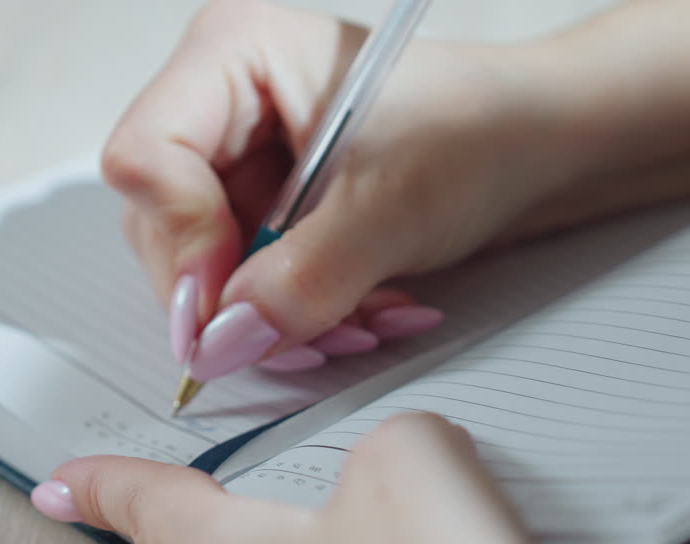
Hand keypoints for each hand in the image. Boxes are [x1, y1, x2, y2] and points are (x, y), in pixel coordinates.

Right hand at [102, 1, 564, 377]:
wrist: (542, 146)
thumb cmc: (483, 128)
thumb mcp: (391, 208)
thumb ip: (300, 281)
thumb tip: (223, 344)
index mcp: (233, 54)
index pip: (148, 157)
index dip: (182, 241)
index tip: (227, 311)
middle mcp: (219, 101)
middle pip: (161, 221)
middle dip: (231, 297)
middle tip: (296, 337)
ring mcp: (236, 156)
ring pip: (200, 264)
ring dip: (270, 315)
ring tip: (350, 326)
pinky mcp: (260, 202)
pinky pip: (240, 279)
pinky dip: (293, 311)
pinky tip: (354, 313)